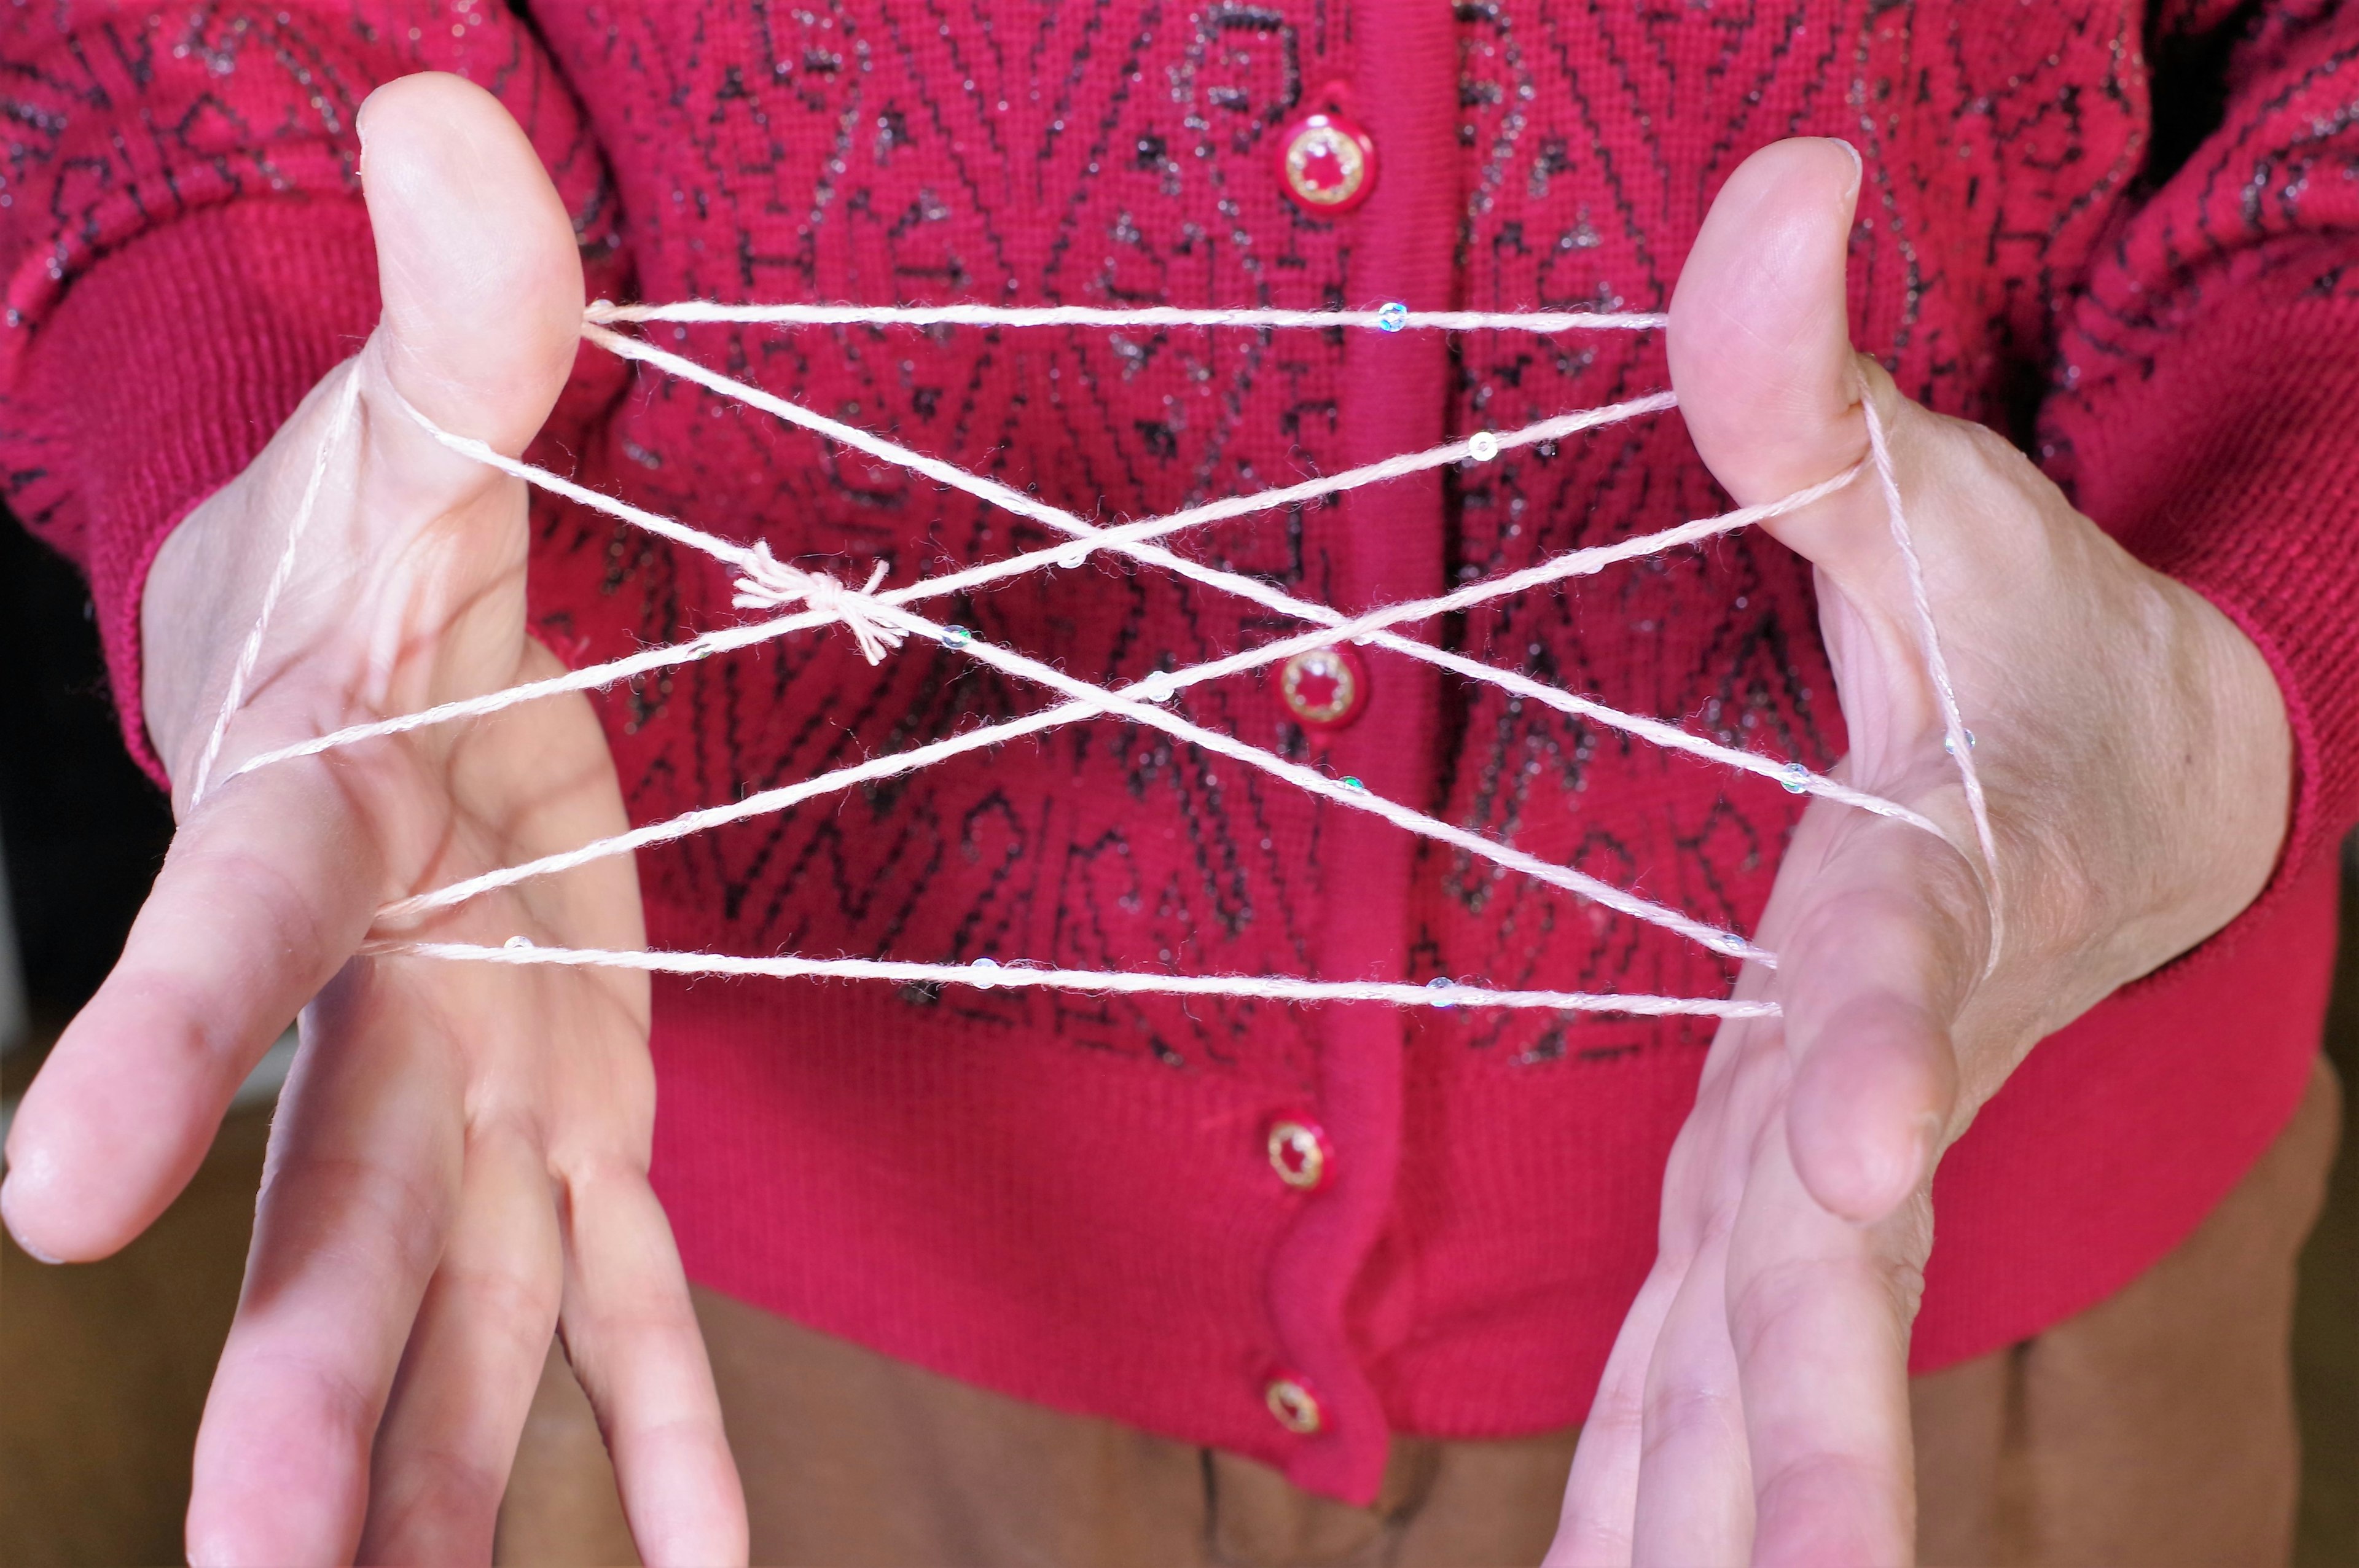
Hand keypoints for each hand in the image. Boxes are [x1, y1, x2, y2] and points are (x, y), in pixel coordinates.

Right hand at [0, 75, 745, 1564]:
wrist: (377, 651)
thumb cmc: (376, 545)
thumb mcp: (429, 416)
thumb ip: (462, 311)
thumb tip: (443, 117)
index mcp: (325, 826)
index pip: (229, 941)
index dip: (154, 1048)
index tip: (44, 1200)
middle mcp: (390, 997)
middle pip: (340, 1199)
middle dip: (298, 1386)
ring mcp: (488, 1078)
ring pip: (466, 1302)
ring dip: (447, 1478)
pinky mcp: (581, 1110)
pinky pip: (621, 1293)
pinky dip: (657, 1433)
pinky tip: (699, 1565)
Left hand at [1546, 140, 2291, 1565]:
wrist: (2116, 797)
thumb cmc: (2011, 666)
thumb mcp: (1917, 504)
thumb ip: (1811, 382)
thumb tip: (1786, 173)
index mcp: (1896, 913)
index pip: (1876, 1003)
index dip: (1862, 1074)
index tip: (1858, 1157)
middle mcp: (1853, 1078)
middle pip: (1821, 1271)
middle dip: (1812, 1438)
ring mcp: (1810, 1171)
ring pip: (1755, 1377)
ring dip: (1718, 1531)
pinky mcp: (1769, 1214)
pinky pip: (1696, 1383)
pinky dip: (1652, 1513)